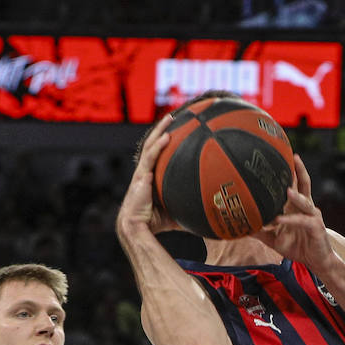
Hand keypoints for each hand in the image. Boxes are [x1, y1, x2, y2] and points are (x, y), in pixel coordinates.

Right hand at [116, 117, 181, 240]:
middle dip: (162, 129)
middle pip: (153, 144)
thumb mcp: (174, 213)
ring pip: (150, 146)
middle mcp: (145, 171)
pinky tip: (166, 137)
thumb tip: (208, 214)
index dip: (163, 141)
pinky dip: (158, 146)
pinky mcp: (141, 177)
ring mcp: (142, 172)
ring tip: (170, 119)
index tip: (175, 129)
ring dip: (160, 131)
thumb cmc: (154, 222)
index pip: (157, 154)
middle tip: (173, 116)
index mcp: (151, 176)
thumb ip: (187, 209)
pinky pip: (150, 158)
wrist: (137, 227)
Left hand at [255, 156, 336, 275]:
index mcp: (297, 206)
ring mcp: (312, 215)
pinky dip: (290, 220)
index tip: (277, 159)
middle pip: (304, 183)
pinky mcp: (315, 227)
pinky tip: (280, 219)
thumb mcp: (275, 239)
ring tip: (286, 189)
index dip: (289, 171)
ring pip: (304, 201)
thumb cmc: (298, 247)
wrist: (316, 262)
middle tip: (291, 156)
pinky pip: (301, 221)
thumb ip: (262, 231)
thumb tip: (243, 226)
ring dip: (295, 195)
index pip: (294, 184)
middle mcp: (306, 207)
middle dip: (299, 169)